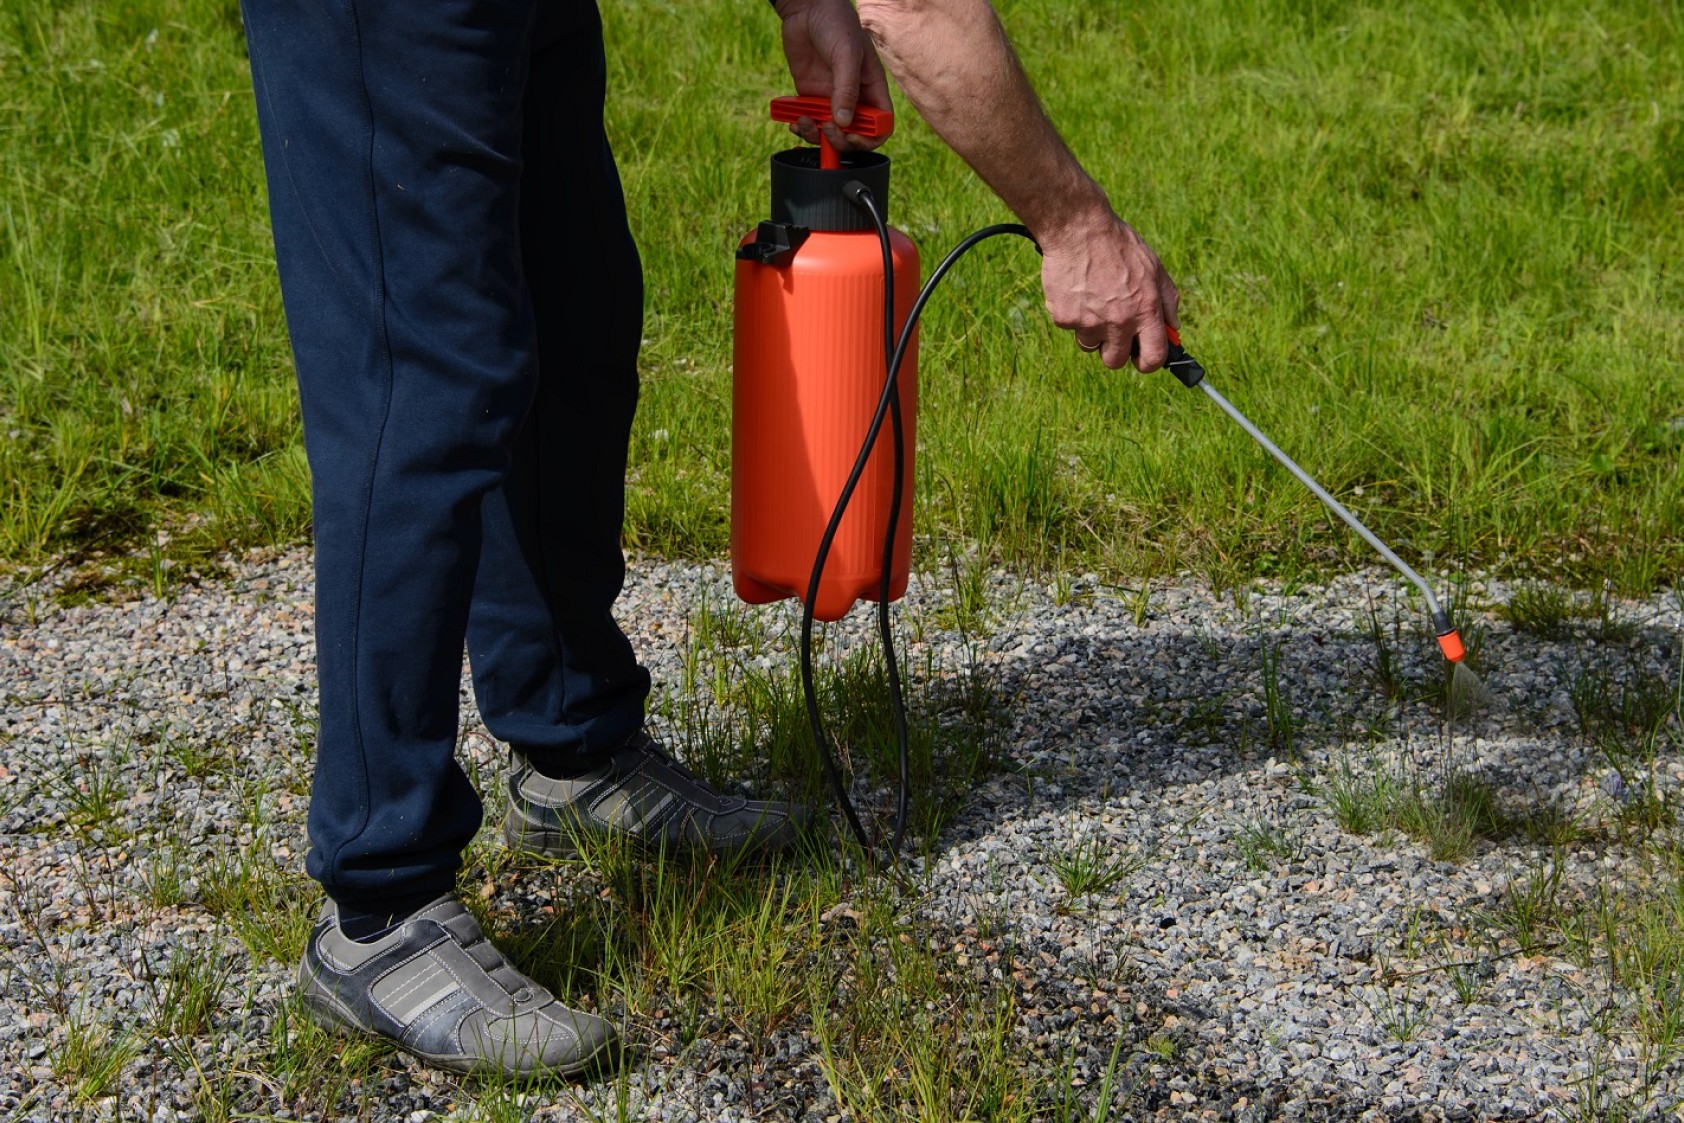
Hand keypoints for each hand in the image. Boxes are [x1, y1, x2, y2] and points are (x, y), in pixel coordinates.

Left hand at [774, 0, 893, 151]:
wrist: (807, 8)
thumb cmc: (836, 23)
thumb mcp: (846, 54)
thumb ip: (846, 89)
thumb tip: (844, 122)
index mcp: (871, 87)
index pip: (881, 123)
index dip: (870, 137)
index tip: (853, 136)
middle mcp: (853, 97)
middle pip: (854, 134)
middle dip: (840, 139)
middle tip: (827, 129)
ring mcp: (831, 98)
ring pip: (829, 132)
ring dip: (816, 136)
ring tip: (804, 123)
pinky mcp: (810, 96)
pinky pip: (810, 121)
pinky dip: (802, 127)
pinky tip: (794, 121)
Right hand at [1040, 209, 1179, 371]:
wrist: (1079, 229)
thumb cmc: (1119, 245)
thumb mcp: (1153, 267)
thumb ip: (1167, 300)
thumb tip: (1173, 328)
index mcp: (1145, 311)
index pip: (1154, 358)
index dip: (1148, 362)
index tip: (1141, 357)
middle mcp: (1119, 322)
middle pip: (1115, 361)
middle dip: (1114, 351)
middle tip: (1112, 331)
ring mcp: (1089, 322)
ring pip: (1089, 345)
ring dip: (1091, 330)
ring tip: (1091, 300)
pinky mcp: (1065, 318)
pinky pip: (1070, 327)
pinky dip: (1072, 313)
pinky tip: (1076, 290)